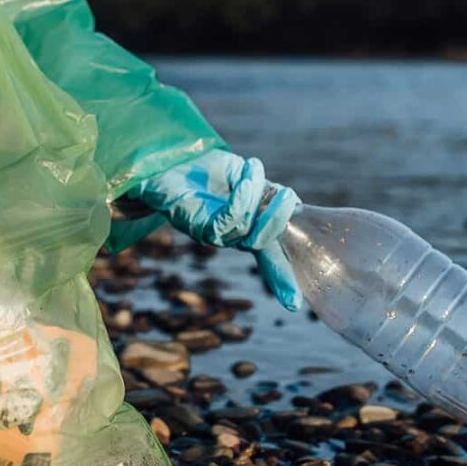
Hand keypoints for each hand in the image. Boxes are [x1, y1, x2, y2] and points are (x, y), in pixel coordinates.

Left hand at [128, 151, 302, 309]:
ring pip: (246, 229)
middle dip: (278, 220)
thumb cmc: (207, 170)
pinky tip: (247, 174)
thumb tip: (294, 204)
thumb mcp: (246, 179)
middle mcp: (229, 238)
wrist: (172, 160)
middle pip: (261, 245)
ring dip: (257, 196)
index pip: (269, 260)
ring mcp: (212, 234)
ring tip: (255, 167)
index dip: (283, 281)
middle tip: (288, 196)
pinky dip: (243, 196)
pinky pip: (229, 219)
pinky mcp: (197, 224)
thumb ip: (266, 194)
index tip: (294, 305)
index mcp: (246, 230)